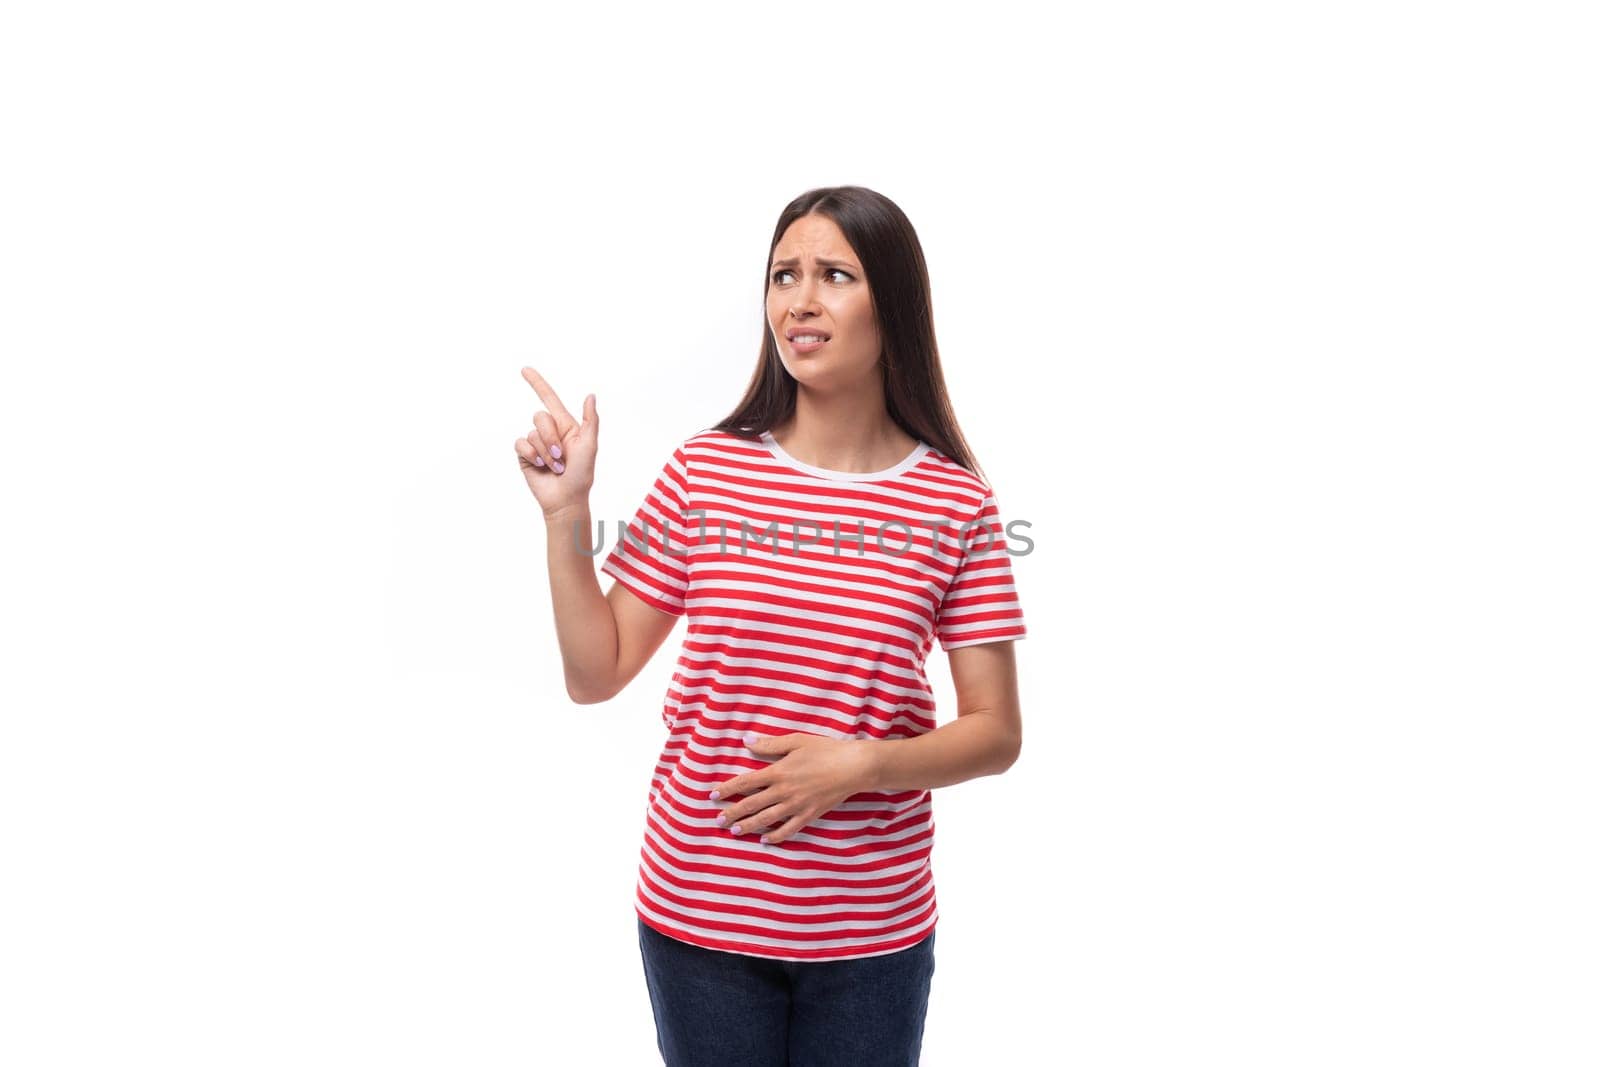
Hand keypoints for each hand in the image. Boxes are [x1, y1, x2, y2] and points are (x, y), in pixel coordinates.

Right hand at [514, 366, 597, 516]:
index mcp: (566, 426)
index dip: (537, 383)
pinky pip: (521, 443)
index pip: (549, 399)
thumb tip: (590, 395)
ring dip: (545, 452)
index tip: (524, 369)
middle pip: (540, 416)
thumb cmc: (582, 474)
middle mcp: (549, 432)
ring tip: (555, 467)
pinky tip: (540, 467)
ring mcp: (536, 443)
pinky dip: (532, 455)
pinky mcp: (525, 455)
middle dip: (551, 437)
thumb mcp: (590, 445)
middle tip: (562, 457)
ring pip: (532, 432)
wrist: (566, 499)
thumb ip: (591, 420)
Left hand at [709, 732, 879, 845]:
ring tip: (735, 831)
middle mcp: (784, 791)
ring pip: (767, 819)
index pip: (745, 782)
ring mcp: (797, 805)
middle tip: (717, 820)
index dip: (727, 790)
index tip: (713, 796)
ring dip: (749, 826)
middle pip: (752, 804)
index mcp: (778, 772)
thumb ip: (770, 744)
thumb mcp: (796, 741)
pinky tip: (765, 840)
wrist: (853, 767)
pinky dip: (776, 836)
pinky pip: (789, 829)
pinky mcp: (809, 815)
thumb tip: (746, 742)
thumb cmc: (825, 750)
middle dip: (733, 812)